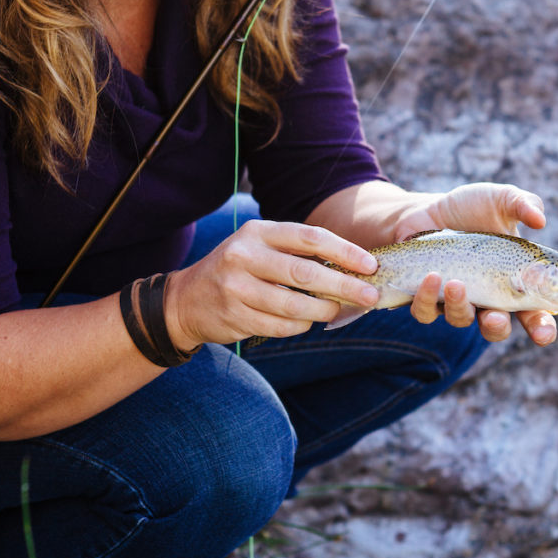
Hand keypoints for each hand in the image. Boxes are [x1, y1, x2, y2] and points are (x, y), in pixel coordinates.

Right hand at [164, 219, 378, 346]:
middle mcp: (245, 256)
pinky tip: (306, 320)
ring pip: (295, 304)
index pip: (310, 237)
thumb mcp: (261, 247)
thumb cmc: (239, 269)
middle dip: (345, 286)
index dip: (345, 252)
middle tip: (370, 295)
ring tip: (337, 310)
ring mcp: (237, 288)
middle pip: (306, 273)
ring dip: (324, 310)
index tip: (370, 265)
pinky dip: (300, 325)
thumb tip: (352, 268)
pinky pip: (281, 326)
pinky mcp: (234, 316)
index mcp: (258, 232)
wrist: (187, 299)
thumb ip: (297, 253)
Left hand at [394, 182, 556, 346]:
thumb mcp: (502, 199)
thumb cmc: (472, 207)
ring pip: (459, 320)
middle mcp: (487, 298)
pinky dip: (427, 298)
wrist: (427, 209)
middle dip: (497, 328)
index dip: (542, 328)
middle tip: (495, 318)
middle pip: (496, 328)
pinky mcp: (426, 297)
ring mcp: (455, 301)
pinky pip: (425, 311)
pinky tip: (430, 276)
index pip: (534, 314)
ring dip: (458, 306)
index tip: (543, 335)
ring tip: (455, 283)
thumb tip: (540, 220)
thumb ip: (524, 204)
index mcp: (515, 282)